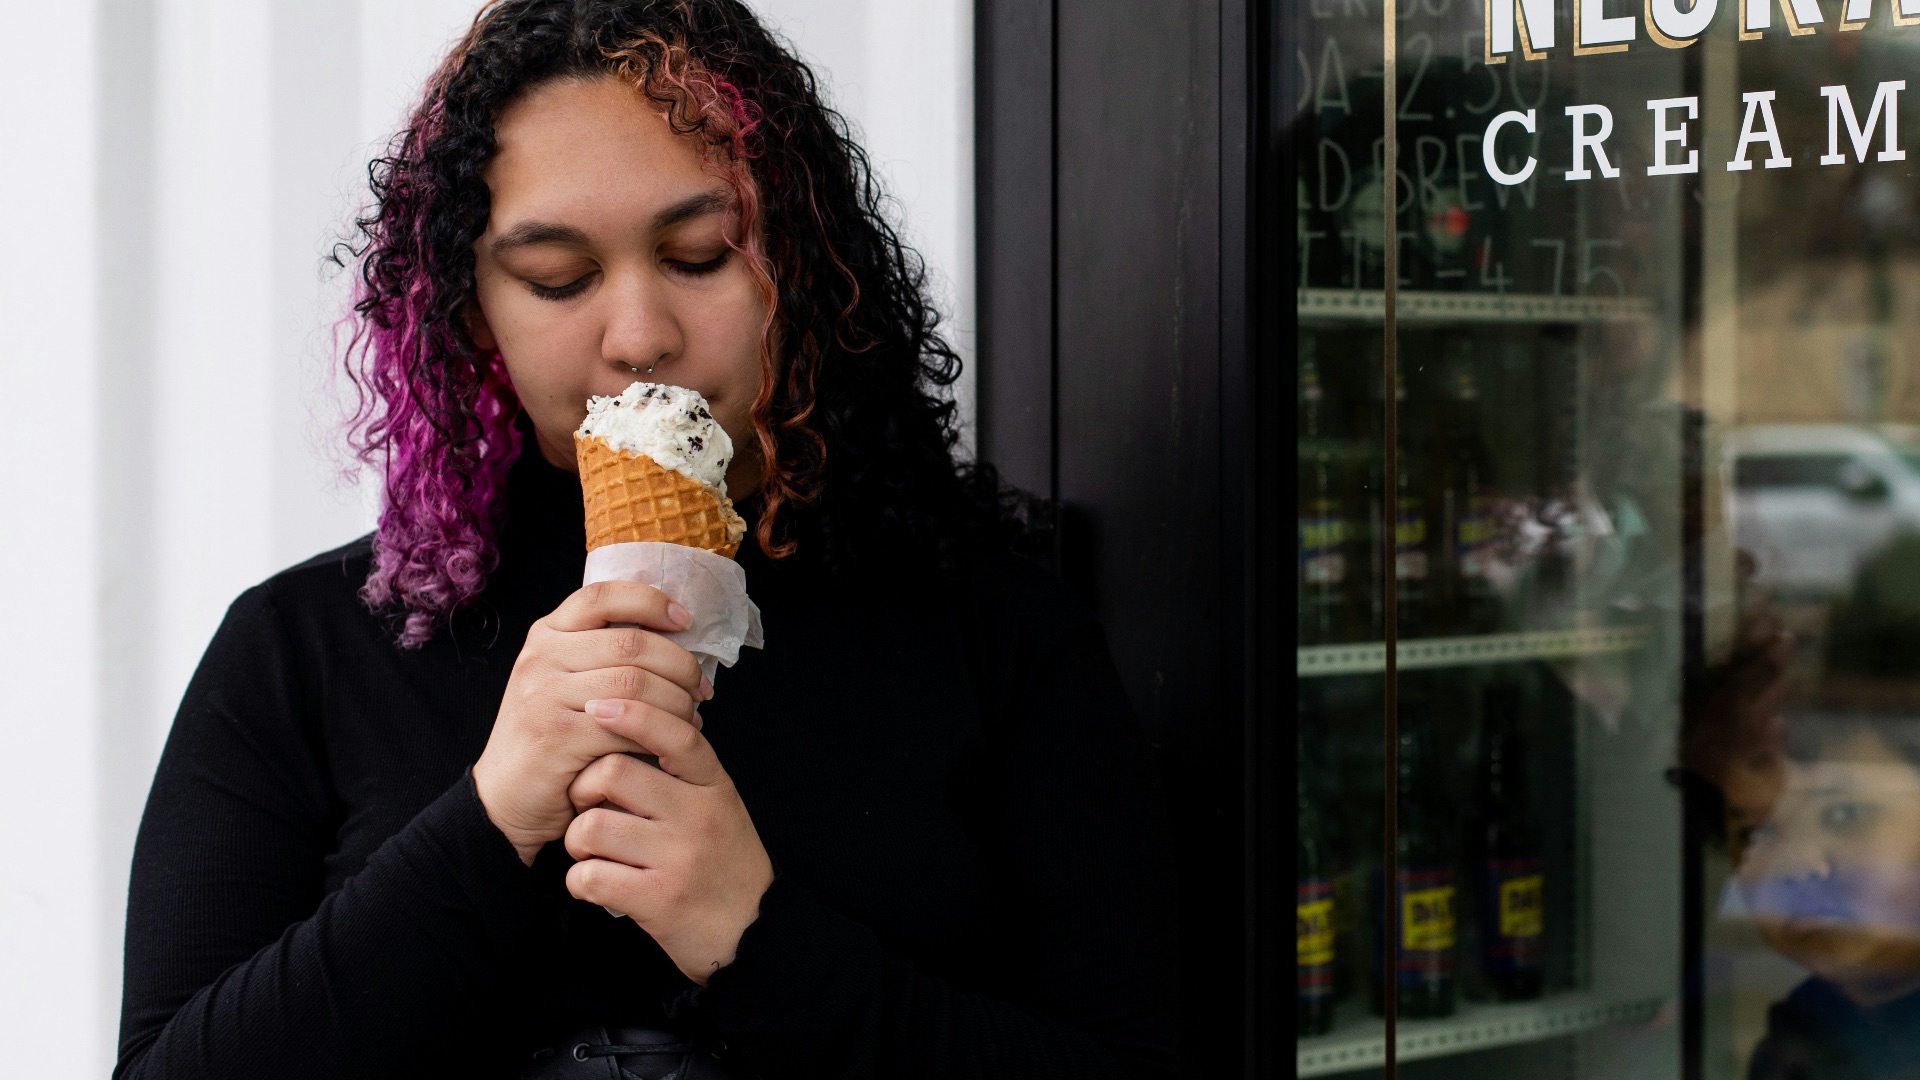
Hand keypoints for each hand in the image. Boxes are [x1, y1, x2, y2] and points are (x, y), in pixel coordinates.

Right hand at [472, 581, 712, 864]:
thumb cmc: (552, 738)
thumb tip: (676, 635)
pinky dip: (657, 733)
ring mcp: (545, 696)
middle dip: (680, 665)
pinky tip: (668, 741)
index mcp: (547, 635)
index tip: (684, 620)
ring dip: (676, 701)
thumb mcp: (565, 682)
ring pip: (636, 683)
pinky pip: (625, 725)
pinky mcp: (556, 737)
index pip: (603, 596)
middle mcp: (541, 657)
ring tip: (692, 716)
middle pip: (632, 643)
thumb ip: (602, 654)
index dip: (651, 601)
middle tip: (701, 688)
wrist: (505, 799)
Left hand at [563, 706, 773, 985]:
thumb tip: (633, 722)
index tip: (601, 705)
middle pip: (613, 773)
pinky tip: (595, 882)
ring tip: (591, 851)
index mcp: (713, 787)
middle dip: (583, 788)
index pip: (676, 736)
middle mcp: (699, 817)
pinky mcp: (658, 900)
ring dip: (576, 841)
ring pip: (591, 827)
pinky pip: (590, 877)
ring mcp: (679, 859)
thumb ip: (683, 771)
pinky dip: (580, 881)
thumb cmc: (725, 864)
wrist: (753, 933)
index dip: (636, 715)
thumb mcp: (719, 805)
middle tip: (586, 806)